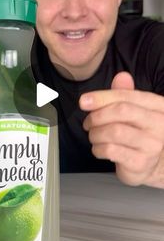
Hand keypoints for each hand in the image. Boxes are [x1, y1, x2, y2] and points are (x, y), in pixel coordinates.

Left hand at [79, 72, 163, 187]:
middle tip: (88, 123)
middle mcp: (160, 124)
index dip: (102, 97)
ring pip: (114, 131)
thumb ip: (125, 94)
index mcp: (158, 106)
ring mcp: (152, 145)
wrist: (150, 164)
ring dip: (95, 133)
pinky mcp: (140, 163)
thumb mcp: (134, 111)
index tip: (84, 101)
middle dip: (97, 115)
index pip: (127, 96)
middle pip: (122, 111)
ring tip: (94, 136)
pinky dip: (98, 148)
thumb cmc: (140, 134)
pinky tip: (99, 148)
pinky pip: (111, 150)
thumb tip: (122, 76)